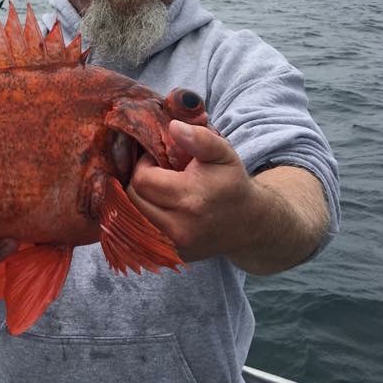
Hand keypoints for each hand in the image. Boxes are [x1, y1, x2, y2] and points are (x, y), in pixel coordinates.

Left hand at [129, 120, 255, 262]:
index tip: (157, 160)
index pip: (141, 180)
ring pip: (133, 217)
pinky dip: (146, 218)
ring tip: (158, 188)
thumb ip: (199, 138)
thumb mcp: (222, 153)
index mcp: (190, 198)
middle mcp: (180, 227)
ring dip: (140, 199)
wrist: (248, 223)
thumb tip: (173, 126)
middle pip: (133, 198)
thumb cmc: (231, 183)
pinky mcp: (174, 256)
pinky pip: (144, 233)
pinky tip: (161, 207)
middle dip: (139, 181)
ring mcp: (176, 246)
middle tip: (156, 173)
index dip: (144, 165)